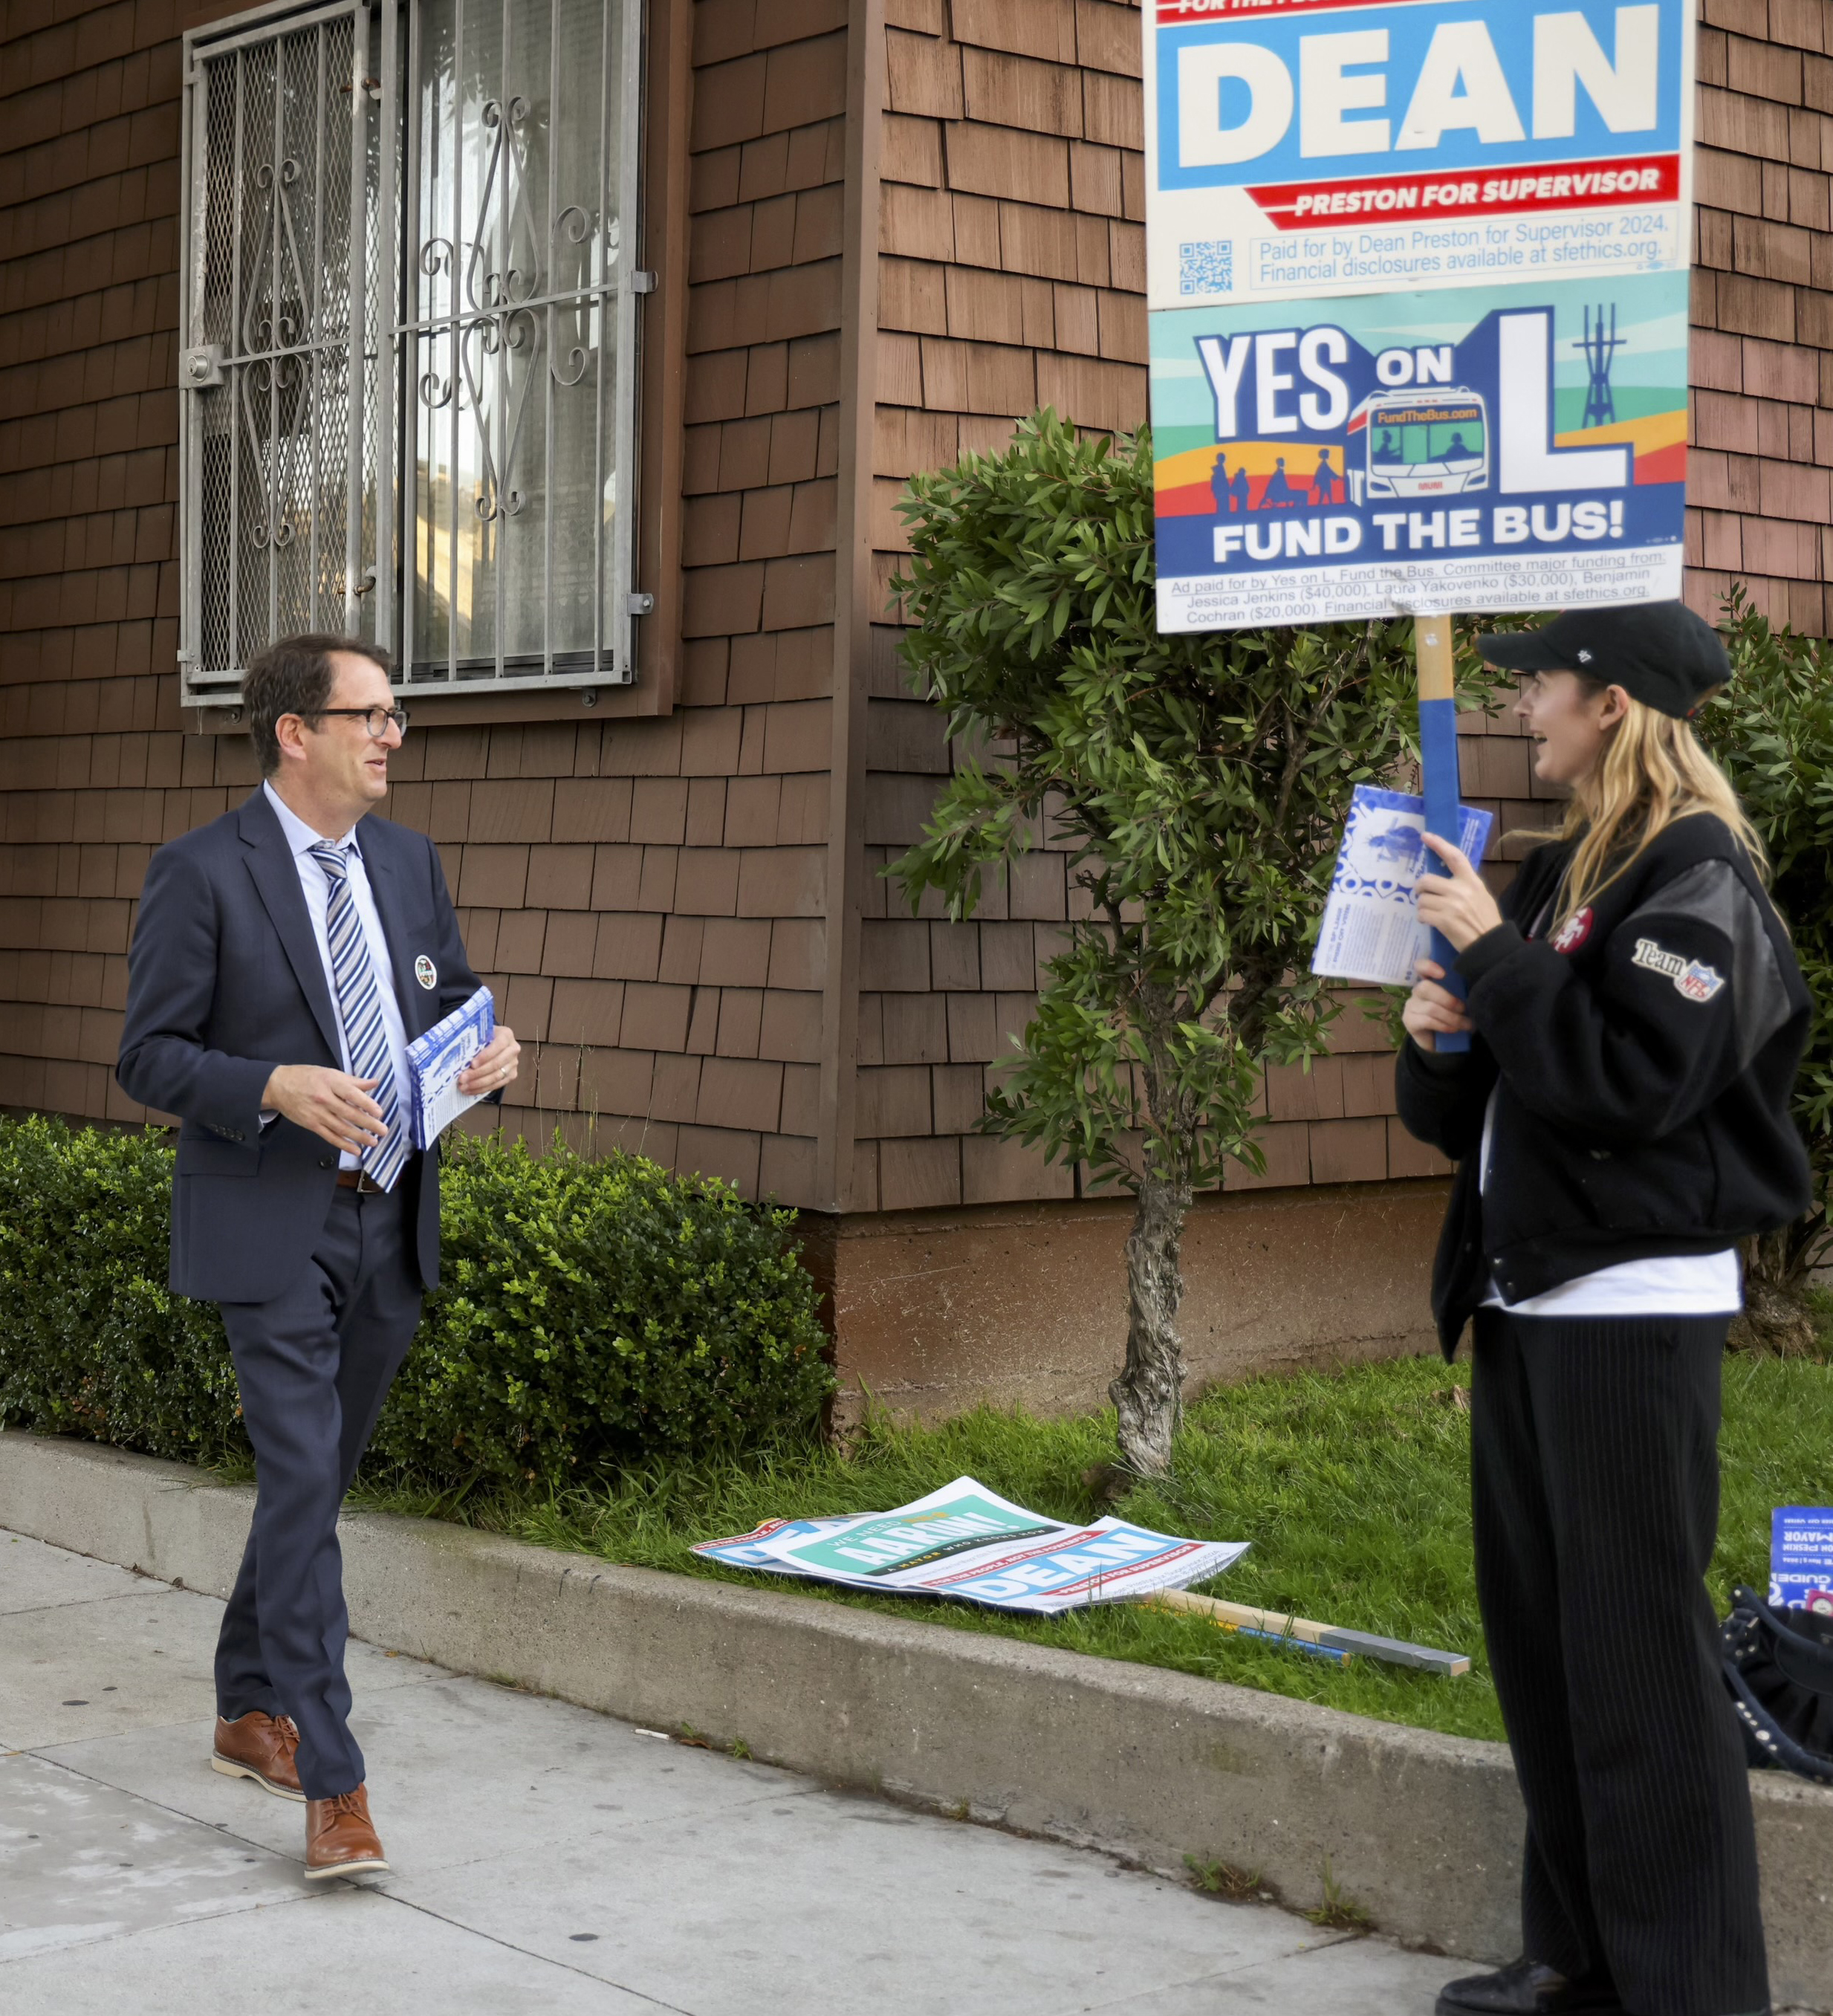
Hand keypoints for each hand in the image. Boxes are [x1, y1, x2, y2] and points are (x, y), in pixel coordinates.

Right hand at [263, 1065, 388, 1154]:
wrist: (278, 1086)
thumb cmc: (306, 1077)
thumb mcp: (330, 1073)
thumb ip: (353, 1081)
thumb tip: (374, 1082)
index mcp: (330, 1082)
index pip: (351, 1094)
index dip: (366, 1104)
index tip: (379, 1112)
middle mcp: (324, 1098)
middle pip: (349, 1113)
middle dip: (368, 1123)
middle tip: (382, 1130)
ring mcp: (317, 1113)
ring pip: (341, 1128)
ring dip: (359, 1137)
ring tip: (373, 1142)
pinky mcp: (311, 1124)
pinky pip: (330, 1136)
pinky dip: (343, 1144)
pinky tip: (355, 1149)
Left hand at [457, 1025, 519, 1098]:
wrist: (494, 1042)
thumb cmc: (483, 1038)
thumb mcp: (480, 1034)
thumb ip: (473, 1041)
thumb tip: (455, 1054)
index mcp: (506, 1035)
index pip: (498, 1046)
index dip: (485, 1056)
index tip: (472, 1064)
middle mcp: (513, 1049)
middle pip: (496, 1064)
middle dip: (477, 1073)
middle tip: (462, 1078)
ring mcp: (513, 1064)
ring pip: (496, 1076)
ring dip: (478, 1083)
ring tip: (463, 1086)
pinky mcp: (511, 1075)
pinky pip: (497, 1085)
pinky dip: (482, 1089)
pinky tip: (470, 1090)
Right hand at [1402, 958, 1473, 1053]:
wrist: (1442, 1041)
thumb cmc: (1453, 1015)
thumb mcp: (1459, 1001)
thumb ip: (1461, 992)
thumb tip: (1475, 988)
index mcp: (1429, 981)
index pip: (1421, 966)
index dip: (1428, 966)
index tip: (1443, 974)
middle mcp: (1417, 991)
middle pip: (1425, 987)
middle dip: (1447, 999)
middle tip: (1463, 1008)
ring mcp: (1411, 1006)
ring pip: (1430, 1008)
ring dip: (1452, 1017)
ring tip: (1465, 1024)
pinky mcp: (1409, 1021)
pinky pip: (1427, 1021)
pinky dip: (1443, 1025)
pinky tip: (1453, 1030)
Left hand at [1414, 832, 1502, 951]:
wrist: (1491, 946)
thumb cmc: (1485, 922)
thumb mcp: (1481, 897)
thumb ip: (1465, 886)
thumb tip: (1444, 879)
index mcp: (1472, 881)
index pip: (1454, 856)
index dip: (1439, 844)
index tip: (1425, 836)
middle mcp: (1461, 890)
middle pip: (1427, 880)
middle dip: (1420, 889)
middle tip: (1423, 895)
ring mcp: (1452, 905)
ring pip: (1422, 899)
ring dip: (1422, 907)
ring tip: (1432, 914)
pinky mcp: (1444, 920)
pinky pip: (1422, 913)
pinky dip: (1423, 918)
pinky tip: (1431, 922)